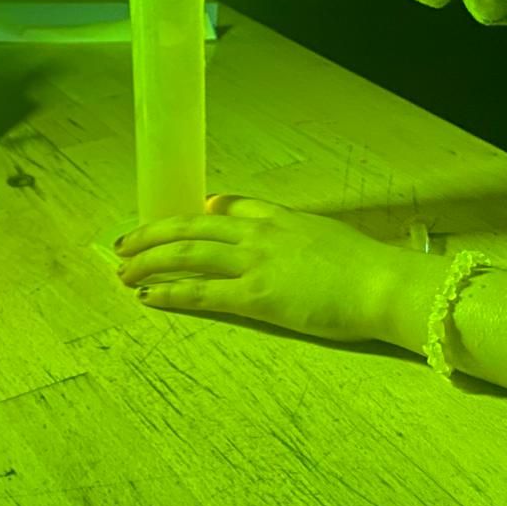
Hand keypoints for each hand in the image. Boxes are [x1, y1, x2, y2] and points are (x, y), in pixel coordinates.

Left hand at [114, 194, 409, 343]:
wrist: (384, 284)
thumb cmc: (370, 269)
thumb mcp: (330, 237)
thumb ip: (300, 233)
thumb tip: (284, 237)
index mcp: (281, 218)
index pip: (228, 208)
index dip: (193, 215)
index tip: (173, 221)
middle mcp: (261, 234)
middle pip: (193, 227)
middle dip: (154, 234)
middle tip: (125, 244)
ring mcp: (255, 263)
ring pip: (187, 254)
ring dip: (150, 260)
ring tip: (123, 270)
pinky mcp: (256, 296)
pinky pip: (201, 291)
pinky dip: (170, 292)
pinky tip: (147, 296)